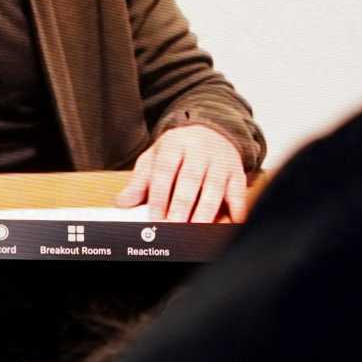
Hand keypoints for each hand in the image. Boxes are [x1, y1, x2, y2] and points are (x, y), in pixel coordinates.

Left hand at [118, 125, 248, 223]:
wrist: (211, 131)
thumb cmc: (180, 150)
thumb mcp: (156, 158)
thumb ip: (140, 181)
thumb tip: (123, 203)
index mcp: (175, 144)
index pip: (165, 170)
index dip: (159, 195)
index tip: (154, 217)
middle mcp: (200, 151)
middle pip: (190, 179)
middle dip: (182, 205)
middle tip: (173, 226)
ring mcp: (221, 162)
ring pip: (215, 188)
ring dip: (205, 211)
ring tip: (195, 230)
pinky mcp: (237, 173)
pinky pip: (238, 193)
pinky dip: (236, 210)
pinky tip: (229, 224)